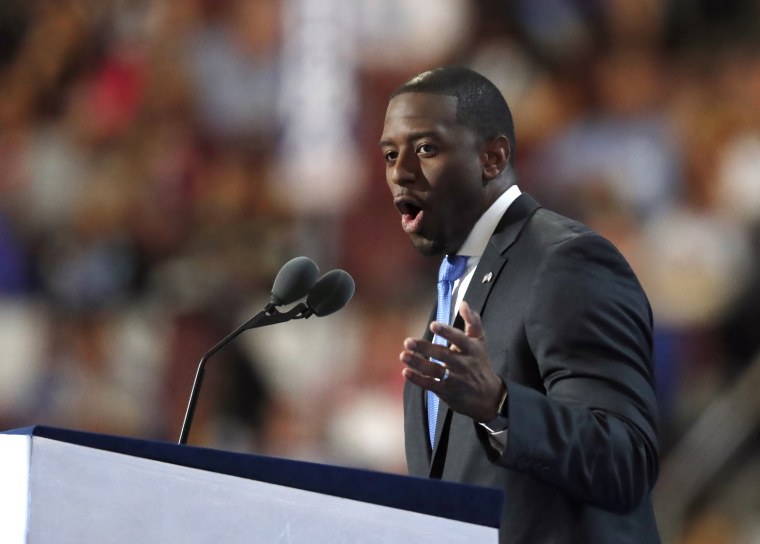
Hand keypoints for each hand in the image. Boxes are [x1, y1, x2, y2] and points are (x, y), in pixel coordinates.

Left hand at [400, 301, 504, 421]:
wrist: (489, 397)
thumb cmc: (480, 364)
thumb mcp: (480, 343)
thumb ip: (473, 322)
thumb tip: (464, 303)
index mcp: (471, 349)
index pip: (459, 339)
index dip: (446, 332)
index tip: (433, 325)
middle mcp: (464, 364)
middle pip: (443, 354)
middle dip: (425, 347)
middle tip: (408, 341)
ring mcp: (455, 379)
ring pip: (435, 370)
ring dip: (418, 363)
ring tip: (403, 355)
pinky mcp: (448, 392)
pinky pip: (431, 385)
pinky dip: (418, 379)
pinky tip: (406, 372)